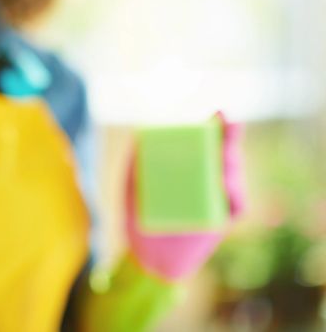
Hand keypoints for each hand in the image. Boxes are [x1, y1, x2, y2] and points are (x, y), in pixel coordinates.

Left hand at [126, 111, 245, 279]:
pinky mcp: (222, 219)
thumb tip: (139, 136)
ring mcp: (216, 198)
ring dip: (232, 166)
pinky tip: (228, 188)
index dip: (217, 127)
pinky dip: (236, 197)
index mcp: (187, 167)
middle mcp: (206, 179)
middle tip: (229, 127)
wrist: (145, 254)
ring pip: (234, 177)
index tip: (220, 114)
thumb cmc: (138, 216)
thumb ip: (135, 163)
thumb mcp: (131, 186)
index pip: (206, 143)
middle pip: (225, 156)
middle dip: (229, 141)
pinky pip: (237, 206)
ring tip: (224, 158)